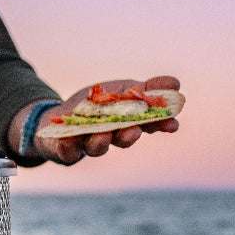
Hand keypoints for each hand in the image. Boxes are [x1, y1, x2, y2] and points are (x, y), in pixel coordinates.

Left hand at [32, 75, 180, 164]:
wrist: (60, 118)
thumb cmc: (97, 105)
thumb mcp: (121, 90)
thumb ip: (146, 89)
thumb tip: (175, 83)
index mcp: (126, 124)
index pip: (146, 126)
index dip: (159, 125)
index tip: (173, 124)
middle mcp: (109, 137)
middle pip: (121, 139)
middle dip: (128, 135)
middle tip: (135, 129)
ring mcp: (86, 143)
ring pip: (96, 147)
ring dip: (101, 141)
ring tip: (103, 134)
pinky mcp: (65, 149)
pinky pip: (66, 151)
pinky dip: (67, 147)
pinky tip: (67, 140)